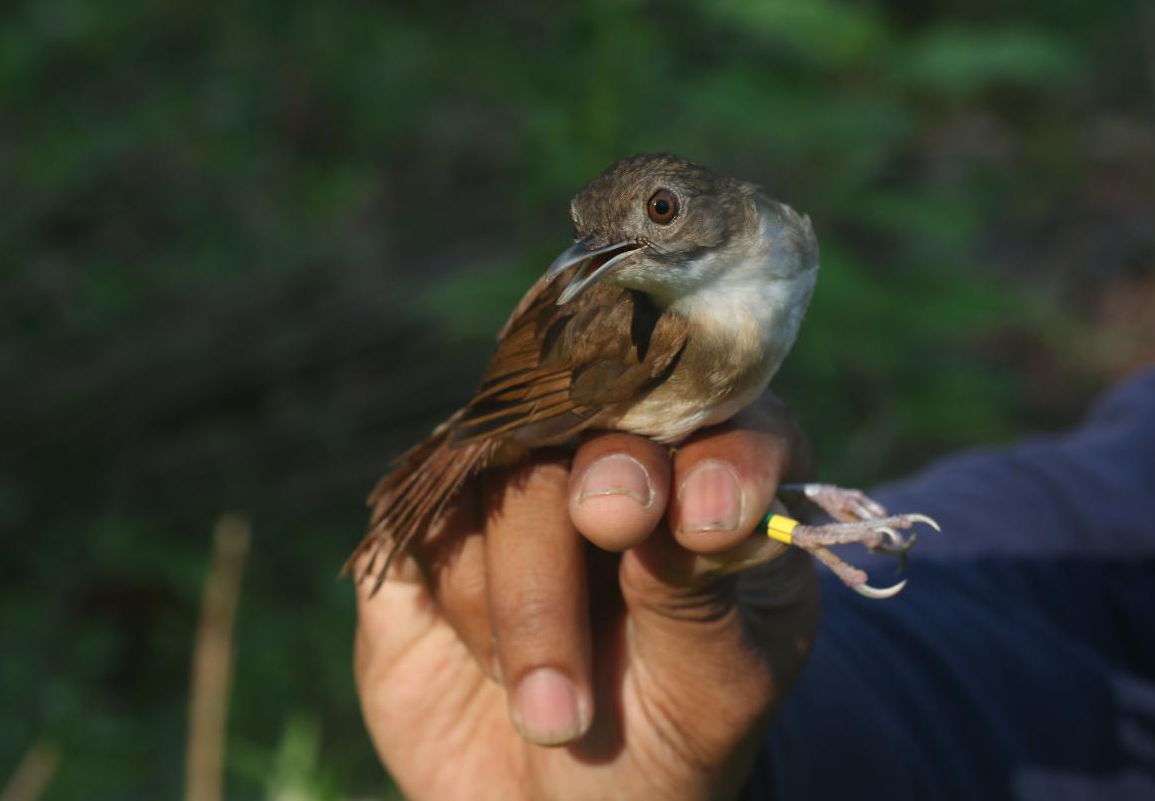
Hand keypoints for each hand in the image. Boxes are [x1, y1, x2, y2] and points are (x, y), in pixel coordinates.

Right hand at [354, 393, 817, 800]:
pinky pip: (428, 523)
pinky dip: (461, 604)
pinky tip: (492, 668)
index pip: (726, 414)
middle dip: (605, 494)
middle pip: (599, 425)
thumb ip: (703, 598)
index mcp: (714, 473)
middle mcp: (608, 452)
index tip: (709, 519)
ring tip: (558, 716)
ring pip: (505, 478)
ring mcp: (510, 480)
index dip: (716, 451)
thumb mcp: (713, 693)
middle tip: (612, 523)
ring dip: (530, 607)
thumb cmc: (665, 740)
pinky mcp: (427, 525)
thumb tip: (676, 514)